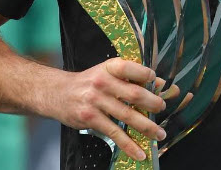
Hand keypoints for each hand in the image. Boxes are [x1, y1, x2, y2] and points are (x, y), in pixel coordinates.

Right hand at [48, 58, 166, 160]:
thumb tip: (160, 85)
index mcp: (110, 67)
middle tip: (162, 109)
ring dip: (147, 127)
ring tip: (159, 134)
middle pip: (134, 94)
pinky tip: (139, 152)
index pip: (131, 68)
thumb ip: (133, 77)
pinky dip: (128, 144)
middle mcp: (102, 82)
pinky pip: (114, 133)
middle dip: (153, 104)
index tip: (158, 84)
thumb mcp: (108, 72)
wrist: (58, 93)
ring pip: (127, 115)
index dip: (147, 75)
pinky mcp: (90, 119)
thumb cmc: (89, 82)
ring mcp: (95, 101)